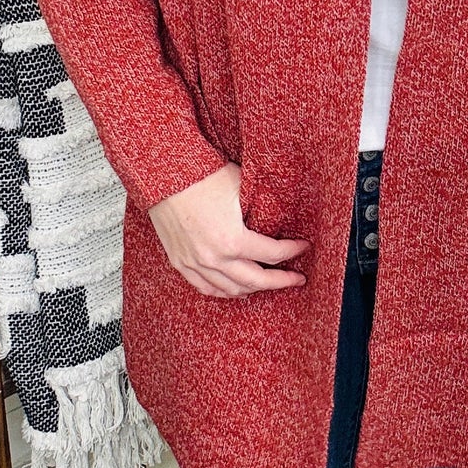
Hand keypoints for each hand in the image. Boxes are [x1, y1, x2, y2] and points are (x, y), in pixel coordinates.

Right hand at [147, 163, 308, 298]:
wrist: (164, 176)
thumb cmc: (203, 177)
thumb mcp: (242, 189)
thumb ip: (262, 210)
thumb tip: (281, 221)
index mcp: (232, 241)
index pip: (273, 254)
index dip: (293, 251)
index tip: (303, 246)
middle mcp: (213, 259)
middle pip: (256, 281)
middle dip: (281, 281)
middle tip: (296, 278)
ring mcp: (194, 264)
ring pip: (231, 290)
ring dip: (254, 288)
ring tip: (268, 282)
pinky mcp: (180, 263)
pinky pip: (206, 288)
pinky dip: (224, 291)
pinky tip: (237, 287)